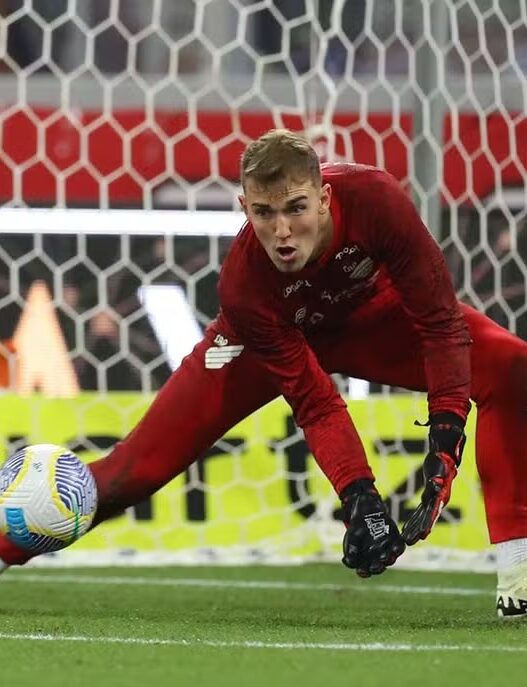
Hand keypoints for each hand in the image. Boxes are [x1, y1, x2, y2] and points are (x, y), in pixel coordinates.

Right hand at [339, 479, 404, 577]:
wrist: (367, 514)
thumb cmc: (357, 529)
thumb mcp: (351, 537)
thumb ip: (350, 549)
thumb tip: (347, 561)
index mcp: (365, 561)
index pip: (364, 570)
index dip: (363, 572)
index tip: (362, 571)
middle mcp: (377, 559)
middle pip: (378, 567)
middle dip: (377, 567)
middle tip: (377, 566)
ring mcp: (387, 551)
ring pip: (390, 558)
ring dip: (389, 559)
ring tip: (387, 558)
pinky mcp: (395, 542)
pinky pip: (399, 547)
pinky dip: (398, 548)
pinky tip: (397, 548)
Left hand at [402, 416, 465, 545]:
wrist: (445, 455)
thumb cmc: (443, 461)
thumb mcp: (439, 469)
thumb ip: (437, 479)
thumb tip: (434, 484)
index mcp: (442, 496)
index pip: (433, 513)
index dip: (427, 524)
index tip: (422, 536)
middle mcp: (439, 501)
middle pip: (427, 519)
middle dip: (418, 530)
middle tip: (409, 542)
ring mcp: (433, 499)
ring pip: (422, 517)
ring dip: (414, 527)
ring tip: (406, 539)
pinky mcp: (428, 496)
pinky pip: (420, 510)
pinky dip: (414, 519)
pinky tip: (407, 527)